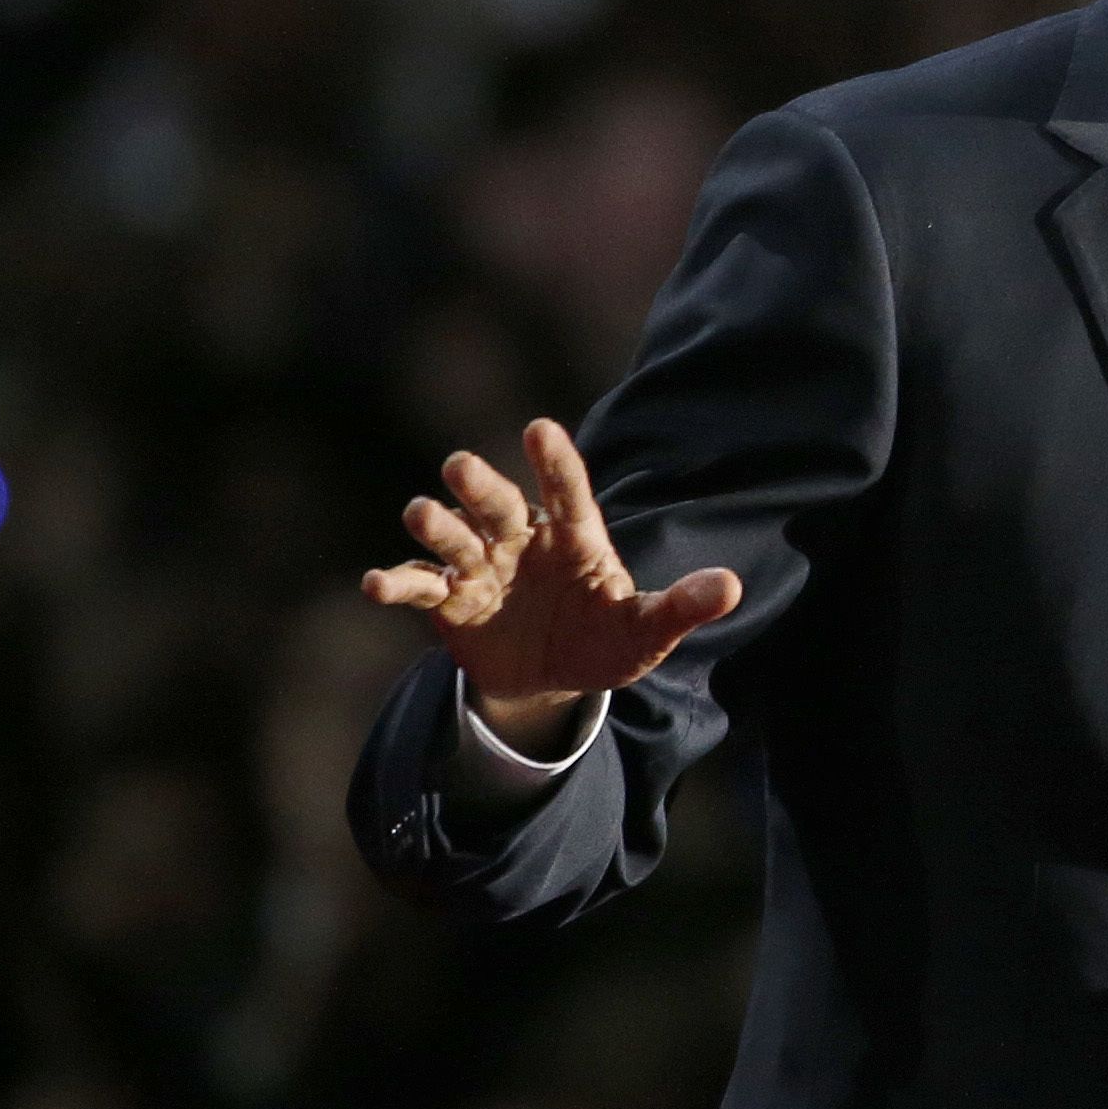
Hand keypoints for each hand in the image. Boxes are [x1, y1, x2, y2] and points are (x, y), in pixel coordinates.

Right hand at [360, 417, 739, 751]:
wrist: (552, 679)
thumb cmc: (604, 640)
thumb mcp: (646, 632)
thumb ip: (680, 606)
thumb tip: (732, 586)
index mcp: (574, 537)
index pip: (568, 492)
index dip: (556, 463)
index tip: (541, 429)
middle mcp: (521, 540)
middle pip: (499, 504)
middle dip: (480, 485)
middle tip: (460, 465)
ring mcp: (481, 566)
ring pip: (454, 536)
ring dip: (437, 525)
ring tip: (420, 512)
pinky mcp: (447, 600)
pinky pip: (419, 585)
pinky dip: (397, 582)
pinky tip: (376, 584)